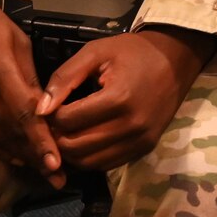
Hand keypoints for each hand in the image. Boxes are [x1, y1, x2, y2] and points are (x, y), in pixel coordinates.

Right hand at [0, 0, 64, 184]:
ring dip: (19, 158)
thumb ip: (29, 79)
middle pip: (10, 133)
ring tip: (43, 173)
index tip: (56, 164)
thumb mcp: (18, 43)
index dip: (40, 142)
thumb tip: (45, 111)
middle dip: (35, 157)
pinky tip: (16, 158)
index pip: (23, 115)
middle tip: (58, 178)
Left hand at [38, 28, 214, 171]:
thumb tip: (40, 108)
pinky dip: (90, 157)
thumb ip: (65, 77)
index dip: (51, 115)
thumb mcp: (96, 52)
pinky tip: (85, 139)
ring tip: (67, 132)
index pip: (69, 121)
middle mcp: (131, 126)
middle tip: (53, 122)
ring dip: (71, 151)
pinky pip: (107, 164)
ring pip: (89, 162)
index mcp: (119, 98)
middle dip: (58, 137)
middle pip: (77, 147)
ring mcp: (140, 141)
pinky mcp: (144, 149)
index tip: (49, 106)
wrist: (176, 60)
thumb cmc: (133, 52)